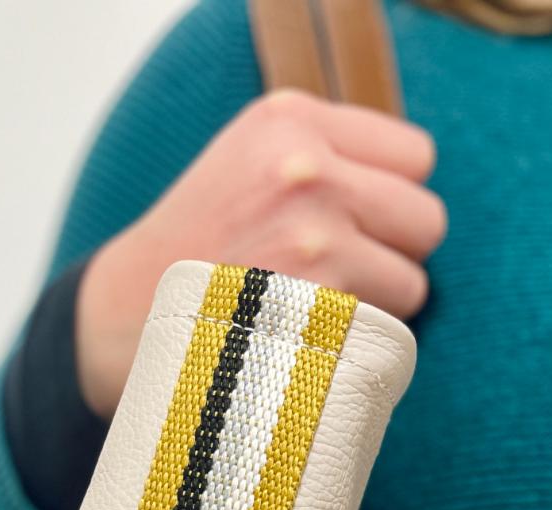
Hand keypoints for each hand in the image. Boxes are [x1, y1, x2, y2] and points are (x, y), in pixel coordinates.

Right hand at [75, 90, 445, 416]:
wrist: (124, 319)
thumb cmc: (199, 248)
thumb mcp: (249, 162)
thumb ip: (330, 156)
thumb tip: (417, 189)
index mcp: (291, 120)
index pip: (417, 157)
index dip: (391, 199)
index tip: (350, 225)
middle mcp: (306, 170)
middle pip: (427, 219)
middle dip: (393, 252)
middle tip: (336, 274)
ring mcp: (313, 240)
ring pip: (413, 283)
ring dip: (377, 307)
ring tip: (314, 309)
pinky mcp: (318, 309)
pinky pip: (391, 333)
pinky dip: (359, 346)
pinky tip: (309, 340)